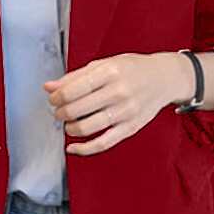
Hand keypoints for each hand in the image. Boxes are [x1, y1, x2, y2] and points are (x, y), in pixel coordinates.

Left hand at [42, 52, 176, 155]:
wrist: (164, 78)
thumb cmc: (132, 69)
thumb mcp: (104, 65)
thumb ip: (75, 77)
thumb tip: (48, 87)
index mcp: (109, 72)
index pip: (72, 89)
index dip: (56, 97)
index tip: (53, 99)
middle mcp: (118, 92)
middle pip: (76, 109)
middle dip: (60, 113)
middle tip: (58, 111)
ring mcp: (125, 111)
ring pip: (86, 127)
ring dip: (69, 128)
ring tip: (68, 123)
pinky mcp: (131, 127)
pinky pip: (103, 143)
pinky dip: (83, 149)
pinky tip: (72, 147)